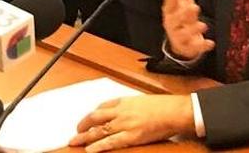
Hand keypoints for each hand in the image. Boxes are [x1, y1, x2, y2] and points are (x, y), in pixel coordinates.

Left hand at [69, 95, 195, 151]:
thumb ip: (129, 106)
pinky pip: (111, 142)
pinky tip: (89, 150)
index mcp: (124, 101)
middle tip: (76, 132)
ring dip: (84, 137)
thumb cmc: (163, 106)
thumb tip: (121, 112)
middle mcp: (121, 111)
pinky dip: (98, 146)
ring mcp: (125, 124)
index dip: (92, 114)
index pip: (102, 106)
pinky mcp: (131, 136)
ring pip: (99, 130)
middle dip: (83, 125)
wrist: (174, 112)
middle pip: (95, 117)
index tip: (88, 120)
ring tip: (74, 142)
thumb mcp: (142, 101)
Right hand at [162, 0, 214, 59]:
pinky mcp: (189, 47)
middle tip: (194, 7)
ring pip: (184, 34)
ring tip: (203, 25)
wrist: (181, 43)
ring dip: (193, 29)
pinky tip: (211, 43)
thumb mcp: (182, 0)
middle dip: (184, 13)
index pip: (169, 2)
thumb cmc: (182, 17)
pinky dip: (202, 46)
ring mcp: (180, 37)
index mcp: (170, 11)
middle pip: (176, 19)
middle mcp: (173, 24)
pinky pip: (195, 47)